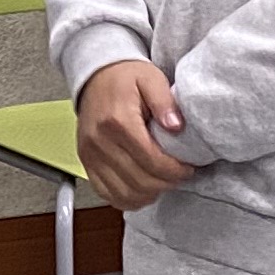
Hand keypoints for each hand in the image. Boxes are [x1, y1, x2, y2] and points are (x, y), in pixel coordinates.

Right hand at [74, 59, 196, 209]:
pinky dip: (127, 198)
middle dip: (166, 183)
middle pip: (140, 181)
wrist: (95, 75)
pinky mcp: (85, 162)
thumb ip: (165, 102)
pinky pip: (106, 194)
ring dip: (149, 194)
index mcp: (117, 121)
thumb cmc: (125, 77)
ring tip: (163, 182)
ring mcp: (90, 154)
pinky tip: (143, 190)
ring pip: (124, 193)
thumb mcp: (151, 79)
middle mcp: (99, 141)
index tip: (188, 168)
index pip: (152, 161)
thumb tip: (176, 126)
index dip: (176, 171)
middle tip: (179, 175)